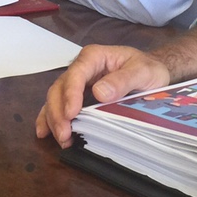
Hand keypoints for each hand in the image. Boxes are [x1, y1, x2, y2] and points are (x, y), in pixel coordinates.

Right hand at [36, 44, 171, 147]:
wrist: (151, 72)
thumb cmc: (147, 68)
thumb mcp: (142, 72)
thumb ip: (123, 80)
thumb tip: (99, 93)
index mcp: (94, 57)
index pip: (76, 74)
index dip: (70, 94)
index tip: (71, 114)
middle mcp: (81, 68)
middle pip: (60, 87)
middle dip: (58, 111)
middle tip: (64, 134)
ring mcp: (77, 83)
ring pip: (55, 98)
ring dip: (54, 118)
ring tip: (61, 139)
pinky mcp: (77, 96)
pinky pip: (59, 105)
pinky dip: (49, 118)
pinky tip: (44, 132)